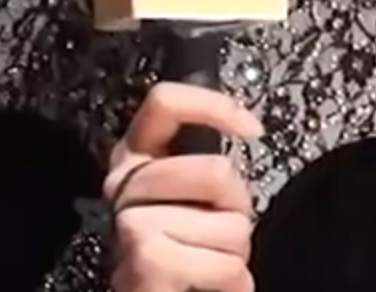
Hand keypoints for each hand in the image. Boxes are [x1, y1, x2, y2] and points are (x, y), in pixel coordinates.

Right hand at [104, 82, 263, 291]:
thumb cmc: (181, 259)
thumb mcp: (189, 202)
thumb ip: (201, 166)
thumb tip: (246, 128)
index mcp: (134, 159)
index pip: (164, 102)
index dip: (215, 106)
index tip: (252, 129)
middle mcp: (123, 186)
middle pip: (216, 171)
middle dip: (237, 209)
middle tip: (221, 234)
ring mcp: (129, 224)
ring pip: (230, 226)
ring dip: (235, 254)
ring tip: (210, 265)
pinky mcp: (146, 261)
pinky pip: (225, 265)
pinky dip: (232, 282)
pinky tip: (212, 287)